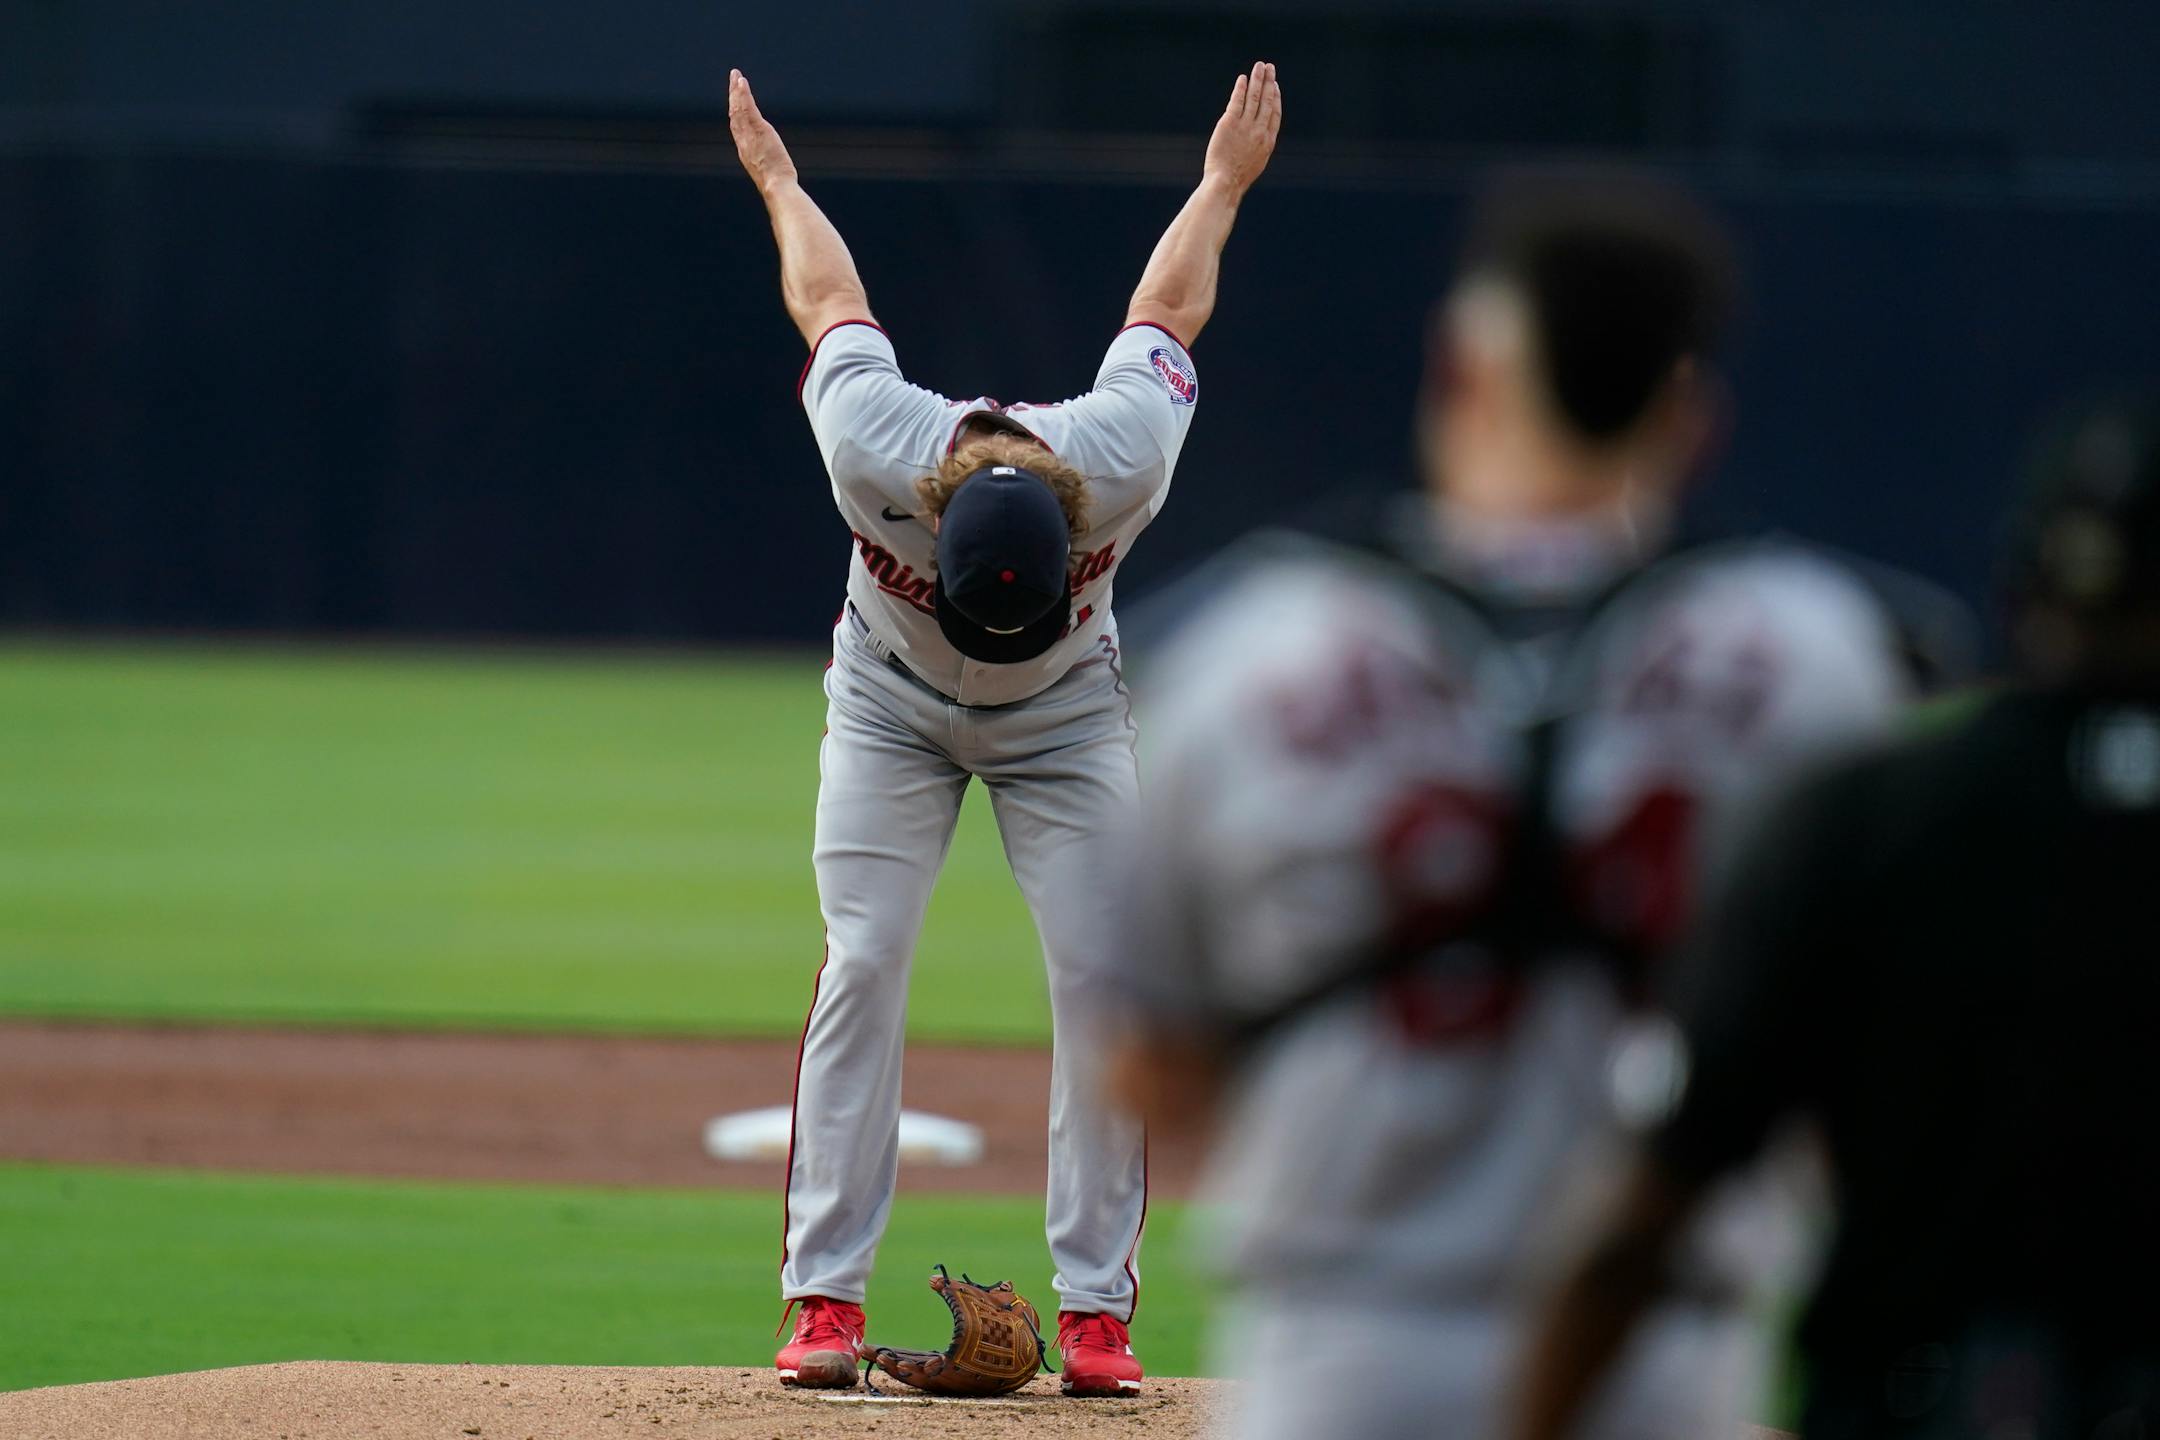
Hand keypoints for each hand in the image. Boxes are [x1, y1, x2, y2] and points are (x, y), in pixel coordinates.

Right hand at [728, 69, 798, 194]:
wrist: (776, 187)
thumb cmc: (777, 184)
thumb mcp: (768, 171)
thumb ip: (766, 161)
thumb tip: (776, 166)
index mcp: (745, 150)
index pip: (737, 126)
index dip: (734, 111)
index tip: (734, 99)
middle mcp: (743, 141)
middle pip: (734, 113)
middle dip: (733, 95)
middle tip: (733, 79)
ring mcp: (749, 134)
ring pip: (739, 108)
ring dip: (737, 90)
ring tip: (736, 75)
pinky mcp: (759, 129)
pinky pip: (748, 108)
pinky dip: (744, 94)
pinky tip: (742, 82)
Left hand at [1202, 61, 1280, 196]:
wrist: (1226, 184)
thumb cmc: (1237, 179)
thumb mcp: (1255, 163)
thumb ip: (1258, 146)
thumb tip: (1257, 138)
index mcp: (1268, 141)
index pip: (1275, 114)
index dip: (1276, 98)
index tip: (1275, 87)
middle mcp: (1259, 131)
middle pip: (1267, 101)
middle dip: (1269, 82)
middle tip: (1270, 68)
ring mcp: (1245, 126)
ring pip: (1255, 97)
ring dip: (1258, 79)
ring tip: (1260, 66)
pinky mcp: (1230, 123)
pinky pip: (1237, 101)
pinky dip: (1241, 89)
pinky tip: (1243, 79)